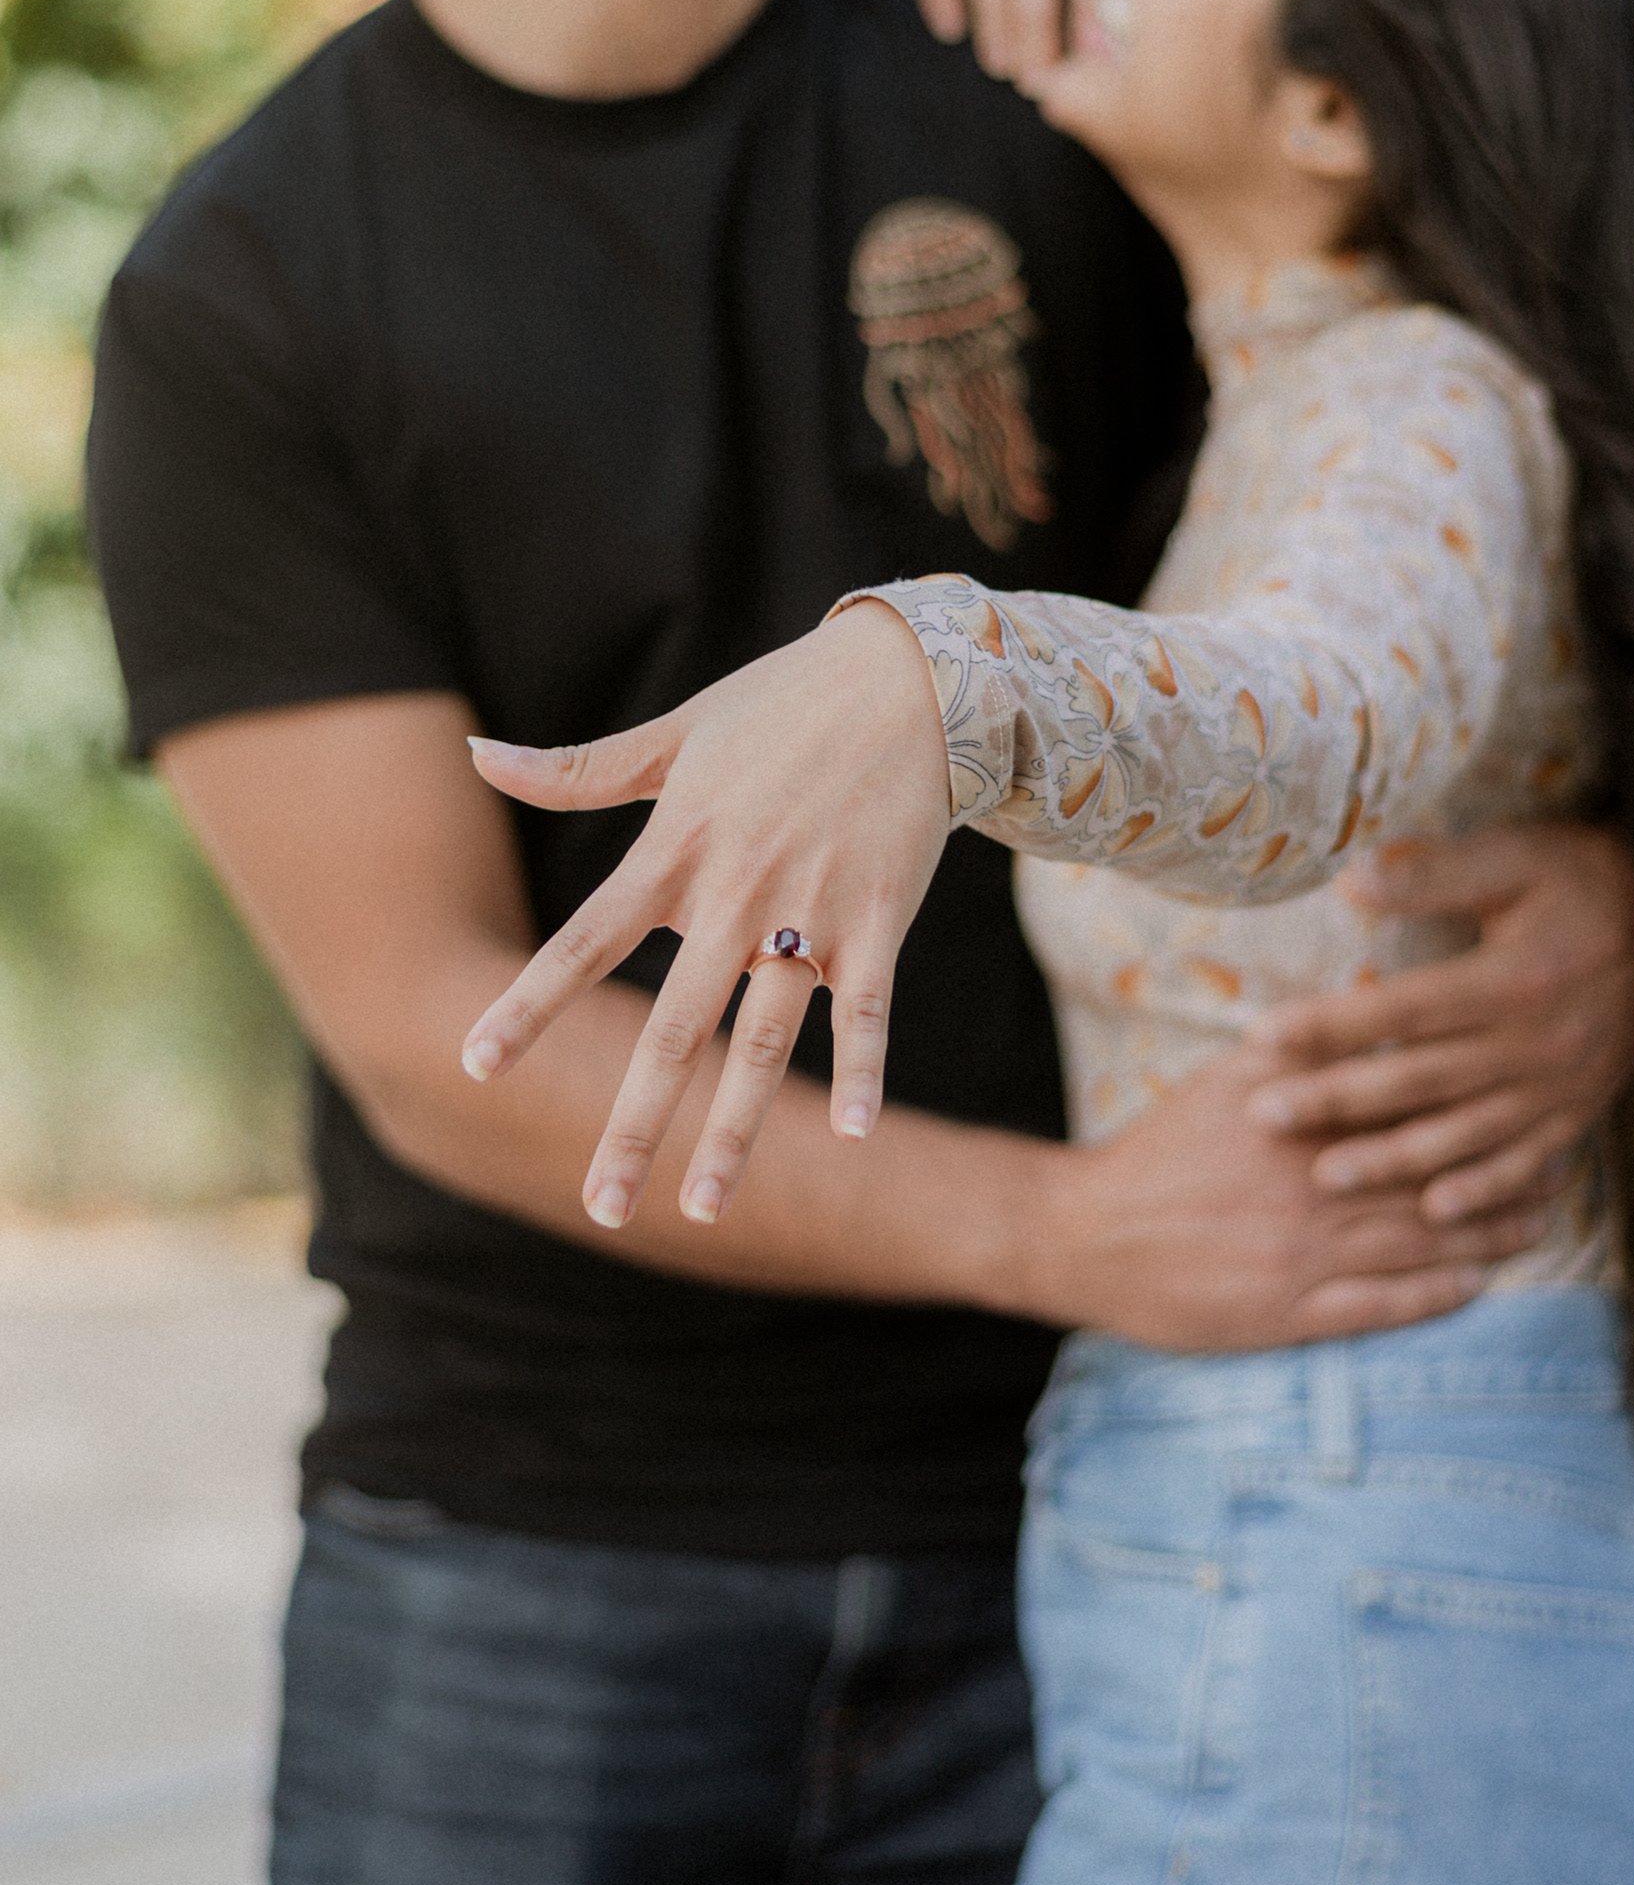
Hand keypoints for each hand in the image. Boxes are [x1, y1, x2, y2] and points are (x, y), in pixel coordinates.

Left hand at [464, 602, 951, 1232]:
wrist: (907, 676)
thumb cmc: (779, 706)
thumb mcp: (673, 737)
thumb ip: (576, 770)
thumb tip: (477, 755)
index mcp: (675, 848)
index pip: (584, 940)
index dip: (530, 1004)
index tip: (474, 1063)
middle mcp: (735, 890)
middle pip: (675, 1027)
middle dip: (636, 1124)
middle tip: (598, 1208)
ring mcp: (811, 910)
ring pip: (764, 1040)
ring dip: (734, 1129)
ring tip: (702, 1208)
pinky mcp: (879, 917)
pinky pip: (868, 1007)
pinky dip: (861, 1068)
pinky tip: (851, 1133)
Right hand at [1013, 1034, 1556, 1350]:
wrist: (1088, 1233)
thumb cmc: (1157, 1152)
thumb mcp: (1221, 1083)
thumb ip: (1292, 1055)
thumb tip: (1356, 1009)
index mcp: (1298, 1123)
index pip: (1406, 1109)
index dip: (1472, 1106)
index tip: (1524, 1096)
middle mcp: (1310, 1187)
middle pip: (1429, 1178)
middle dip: (1502, 1174)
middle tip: (1562, 1166)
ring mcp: (1302, 1255)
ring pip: (1417, 1243)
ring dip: (1487, 1234)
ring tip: (1540, 1224)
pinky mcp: (1288, 1312)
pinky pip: (1379, 1305)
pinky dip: (1434, 1294)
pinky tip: (1477, 1285)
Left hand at [1243, 822, 1633, 1222]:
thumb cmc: (1577, 880)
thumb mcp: (1514, 858)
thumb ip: (1435, 875)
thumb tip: (1352, 881)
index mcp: (1512, 979)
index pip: (1401, 1009)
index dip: (1329, 1026)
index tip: (1261, 1037)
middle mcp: (1537, 1042)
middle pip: (1418, 1080)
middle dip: (1336, 1101)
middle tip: (1263, 1116)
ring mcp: (1562, 1087)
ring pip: (1463, 1133)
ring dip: (1393, 1160)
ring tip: (1325, 1175)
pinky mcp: (1582, 1111)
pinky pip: (1528, 1162)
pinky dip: (1484, 1191)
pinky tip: (1435, 1211)